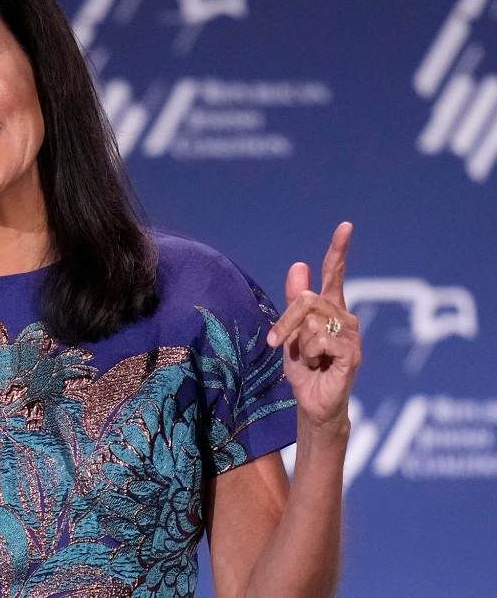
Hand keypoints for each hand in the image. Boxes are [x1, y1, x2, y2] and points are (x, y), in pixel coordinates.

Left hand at [267, 223, 361, 431]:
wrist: (311, 402)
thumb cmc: (303, 369)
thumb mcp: (290, 331)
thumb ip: (293, 301)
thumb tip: (299, 265)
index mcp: (330, 309)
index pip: (335, 274)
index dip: (339, 250)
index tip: (345, 226)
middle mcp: (345, 317)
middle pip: (306, 299)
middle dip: (285, 321)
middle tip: (278, 343)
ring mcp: (352, 335)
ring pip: (311, 320)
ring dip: (297, 344)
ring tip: (308, 360)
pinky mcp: (352, 353)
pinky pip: (319, 339)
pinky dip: (308, 354)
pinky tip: (318, 366)